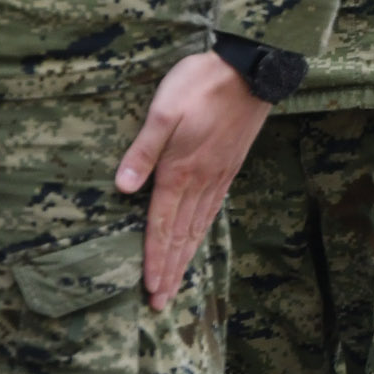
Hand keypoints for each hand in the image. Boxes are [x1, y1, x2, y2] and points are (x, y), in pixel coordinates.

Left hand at [119, 52, 273, 303]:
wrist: (250, 70)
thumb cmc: (200, 84)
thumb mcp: (162, 110)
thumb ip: (143, 151)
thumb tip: (123, 188)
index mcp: (180, 171)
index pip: (162, 225)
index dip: (154, 259)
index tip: (149, 288)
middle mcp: (200, 181)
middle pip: (181, 235)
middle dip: (169, 271)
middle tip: (161, 303)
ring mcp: (218, 177)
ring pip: (198, 227)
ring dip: (185, 258)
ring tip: (177, 284)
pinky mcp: (229, 168)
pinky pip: (213, 210)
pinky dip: (203, 233)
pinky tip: (198, 241)